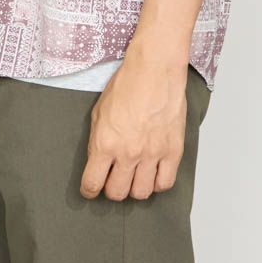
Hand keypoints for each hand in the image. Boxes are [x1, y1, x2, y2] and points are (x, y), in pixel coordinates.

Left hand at [79, 48, 188, 201]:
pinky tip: (153, 173)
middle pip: (117, 193)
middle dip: (112, 189)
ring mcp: (152, 153)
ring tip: (134, 176)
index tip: (90, 188)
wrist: (155, 69)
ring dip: (135, 188)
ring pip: (141, 193)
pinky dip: (157, 183)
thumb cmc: (127, 83)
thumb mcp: (99, 110)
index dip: (89, 190)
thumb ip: (97, 139)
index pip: (93, 183)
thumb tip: (98, 159)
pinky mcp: (173, 151)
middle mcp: (128, 153)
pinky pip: (165, 183)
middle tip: (114, 179)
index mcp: (106, 142)